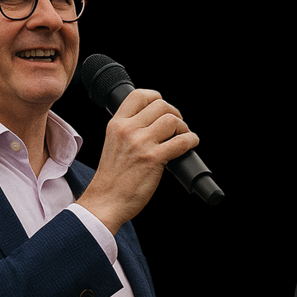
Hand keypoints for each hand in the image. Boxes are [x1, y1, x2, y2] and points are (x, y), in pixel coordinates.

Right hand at [77, 89, 198, 232]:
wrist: (105, 201)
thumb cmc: (111, 179)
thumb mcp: (113, 144)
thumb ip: (128, 132)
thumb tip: (153, 125)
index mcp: (116, 124)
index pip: (139, 95)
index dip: (156, 98)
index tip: (163, 109)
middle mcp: (128, 130)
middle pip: (161, 105)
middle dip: (174, 113)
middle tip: (177, 126)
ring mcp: (141, 143)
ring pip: (172, 120)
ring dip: (183, 127)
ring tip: (183, 136)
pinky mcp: (153, 159)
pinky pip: (181, 141)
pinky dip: (191, 140)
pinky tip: (191, 144)